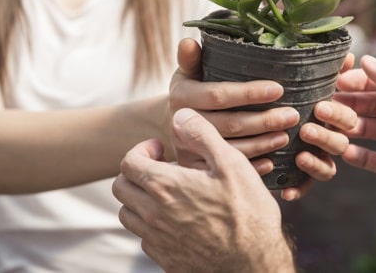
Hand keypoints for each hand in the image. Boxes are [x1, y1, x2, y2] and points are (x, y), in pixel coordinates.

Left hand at [112, 109, 295, 272]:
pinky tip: (177, 217)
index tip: (161, 149)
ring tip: (167, 192)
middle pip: (121, 187)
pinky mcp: (165, 259)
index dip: (142, 149)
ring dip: (140, 197)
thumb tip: (180, 116)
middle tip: (161, 167)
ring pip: (128, 213)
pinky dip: (152, 222)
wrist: (254, 263)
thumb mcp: (231, 163)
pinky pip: (144, 237)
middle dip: (137, 171)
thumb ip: (201, 135)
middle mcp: (153, 215)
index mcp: (166, 187)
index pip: (128, 162)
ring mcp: (157, 240)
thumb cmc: (247, 213)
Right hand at [170, 38, 349, 192]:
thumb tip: (188, 41)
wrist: (174, 123)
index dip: (249, 93)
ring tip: (287, 135)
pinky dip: (252, 167)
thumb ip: (190, 58)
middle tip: (293, 115)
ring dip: (263, 143)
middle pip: (230, 124)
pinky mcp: (198, 168)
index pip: (219, 95)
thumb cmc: (191, 89)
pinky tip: (273, 162)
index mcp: (182, 96)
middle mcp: (183, 125)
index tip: (279, 89)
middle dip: (264, 120)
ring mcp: (189, 150)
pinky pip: (228, 169)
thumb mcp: (187, 71)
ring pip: (232, 149)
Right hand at [333, 55, 375, 234]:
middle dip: (350, 105)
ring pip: (371, 132)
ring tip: (331, 128)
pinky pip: (375, 160)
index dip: (359, 83)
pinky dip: (359, 156)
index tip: (337, 83)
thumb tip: (367, 60)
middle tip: (326, 106)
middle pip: (373, 107)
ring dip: (350, 129)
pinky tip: (344, 152)